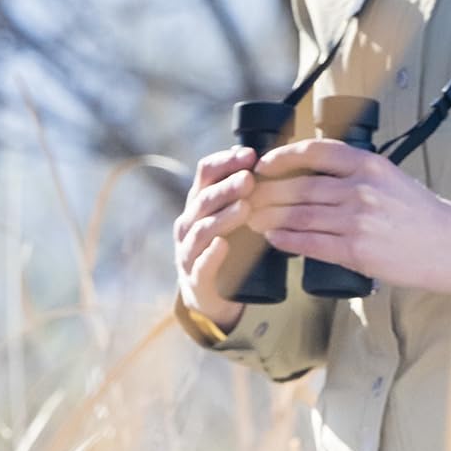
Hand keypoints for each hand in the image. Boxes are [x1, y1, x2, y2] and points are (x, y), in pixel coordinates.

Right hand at [172, 146, 254, 328]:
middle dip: (227, 188)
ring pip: (202, 230)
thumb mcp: (233, 216)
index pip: (205, 173)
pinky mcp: (196, 279)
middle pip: (203, 199)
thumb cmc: (228, 248)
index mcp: (199, 203)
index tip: (250, 155)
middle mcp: (188, 224)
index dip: (225, 162)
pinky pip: (200, 265)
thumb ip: (242, 191)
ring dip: (223, 217)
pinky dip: (211, 255)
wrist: (214, 295)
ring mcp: (188, 251)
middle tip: (250, 179)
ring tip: (244, 208)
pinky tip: (223, 246)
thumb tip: (262, 156)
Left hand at [249, 137, 450, 298]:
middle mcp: (362, 188)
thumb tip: (312, 173)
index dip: (282, 156)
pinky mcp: (357, 251)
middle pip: (300, 186)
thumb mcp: (391, 177)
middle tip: (248, 196)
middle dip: (267, 192)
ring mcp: (358, 220)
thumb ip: (356, 172)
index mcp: (370, 164)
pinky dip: (286, 240)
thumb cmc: (421, 214)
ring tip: (252, 219)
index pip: (315, 151)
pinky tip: (273, 238)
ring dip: (269, 217)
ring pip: (299, 215)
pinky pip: (310, 243)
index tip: (264, 164)